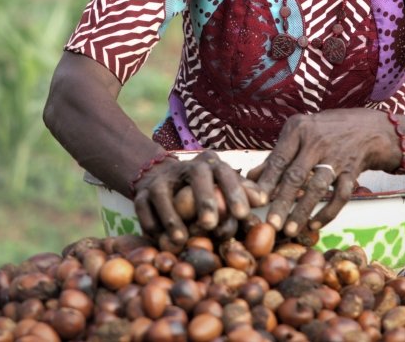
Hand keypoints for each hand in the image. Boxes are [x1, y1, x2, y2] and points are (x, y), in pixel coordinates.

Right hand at [132, 151, 265, 244]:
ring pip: (164, 194)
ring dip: (172, 218)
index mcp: (210, 164)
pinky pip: (143, 208)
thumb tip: (264, 200)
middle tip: (210, 224)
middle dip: (204, 199)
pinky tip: (158, 239)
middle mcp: (186, 166)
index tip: (243, 214)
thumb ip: (243, 192)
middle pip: (197, 176)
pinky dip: (151, 224)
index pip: (225, 173)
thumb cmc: (203, 188)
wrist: (161, 178)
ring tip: (180, 239)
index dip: (235, 192)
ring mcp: (161, 179)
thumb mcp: (223, 186)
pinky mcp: (140, 193)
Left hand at [247, 109, 392, 237]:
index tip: (256, 202)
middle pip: (296, 175)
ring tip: (290, 230)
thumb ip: (276, 156)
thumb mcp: (300, 134)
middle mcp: (317, 141)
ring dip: (302, 211)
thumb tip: (250, 177)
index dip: (267, 182)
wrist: (369, 128)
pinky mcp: (353, 170)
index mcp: (298, 130)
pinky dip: (328, 212)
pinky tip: (314, 225)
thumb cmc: (326, 131)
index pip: (278, 159)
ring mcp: (337, 156)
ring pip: (318, 187)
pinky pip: (340, 195)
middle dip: (282, 202)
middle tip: (270, 224)